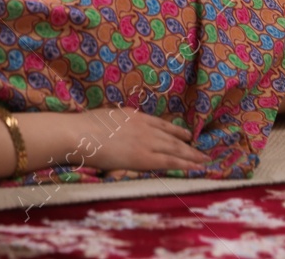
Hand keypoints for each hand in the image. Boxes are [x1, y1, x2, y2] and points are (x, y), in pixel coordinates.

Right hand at [65, 108, 209, 172]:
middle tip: (202, 152)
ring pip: (176, 150)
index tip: (186, 135)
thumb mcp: (104, 118)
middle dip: (188, 146)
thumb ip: (116, 124)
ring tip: (205, 161)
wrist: (79, 133)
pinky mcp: (145, 157)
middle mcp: (144, 127)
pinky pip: (171, 162)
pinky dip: (185, 165)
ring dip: (192, 156)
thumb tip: (116, 131)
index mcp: (133, 116)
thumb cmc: (83, 127)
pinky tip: (196, 168)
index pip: (160, 124)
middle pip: (172, 137)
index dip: (175, 131)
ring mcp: (146, 141)